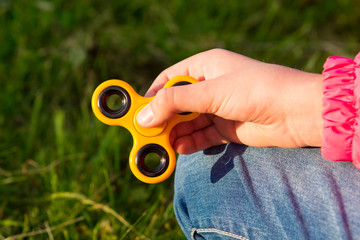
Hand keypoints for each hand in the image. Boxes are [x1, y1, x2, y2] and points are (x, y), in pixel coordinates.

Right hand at [136, 49, 322, 153]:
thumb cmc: (256, 90)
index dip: (152, 95)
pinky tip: (179, 149)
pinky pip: (202, 136)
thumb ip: (175, 103)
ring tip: (161, 146)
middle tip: (147, 135)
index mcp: (205, 66)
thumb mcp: (211, 92)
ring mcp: (218, 108)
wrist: (297, 112)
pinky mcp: (227, 128)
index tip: (136, 112)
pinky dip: (190, 143)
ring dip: (174, 133)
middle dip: (162, 119)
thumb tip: (143, 116)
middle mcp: (210, 86)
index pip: (169, 79)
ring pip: (188, 122)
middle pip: (176, 103)